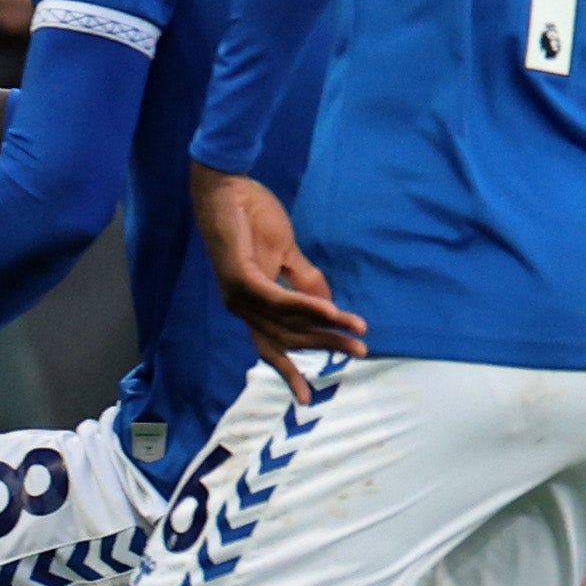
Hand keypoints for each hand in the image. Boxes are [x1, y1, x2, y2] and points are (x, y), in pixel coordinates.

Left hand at [187, 162, 363, 402]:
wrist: (226, 188)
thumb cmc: (252, 217)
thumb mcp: (286, 252)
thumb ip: (305, 280)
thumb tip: (328, 306)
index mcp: (251, 305)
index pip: (272, 346)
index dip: (290, 371)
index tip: (307, 397)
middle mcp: (242, 306)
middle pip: (287, 338)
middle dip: (325, 347)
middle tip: (359, 353)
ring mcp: (239, 294)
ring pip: (287, 321)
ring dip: (325, 326)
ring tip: (356, 330)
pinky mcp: (240, 276)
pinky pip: (278, 299)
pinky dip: (306, 305)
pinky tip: (331, 310)